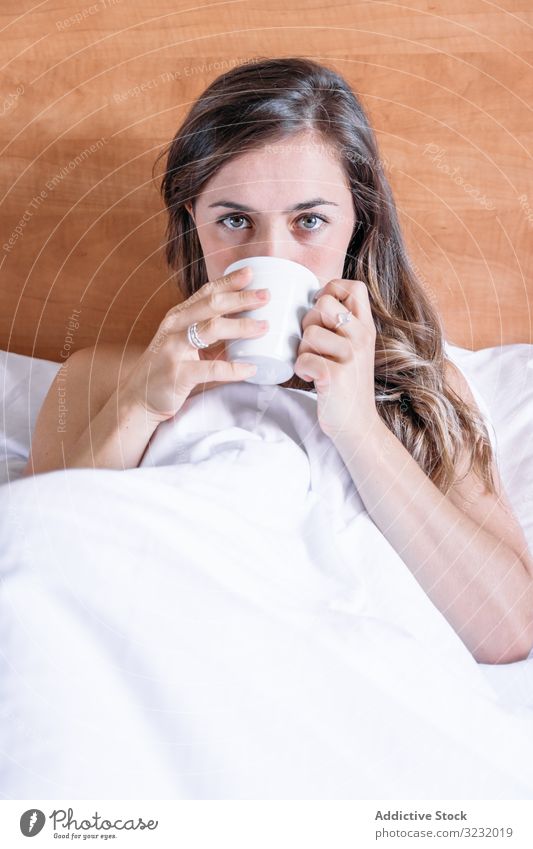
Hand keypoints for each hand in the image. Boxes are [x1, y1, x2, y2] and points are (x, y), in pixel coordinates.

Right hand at [119, 266, 269, 422]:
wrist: (138, 397)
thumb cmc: (167, 367)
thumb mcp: (183, 342)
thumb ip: (207, 331)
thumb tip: (246, 323)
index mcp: (178, 316)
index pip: (205, 293)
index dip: (228, 281)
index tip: (250, 272)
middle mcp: (175, 327)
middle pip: (211, 305)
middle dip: (241, 298)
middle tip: (266, 295)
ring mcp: (175, 349)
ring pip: (211, 330)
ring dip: (241, 327)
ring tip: (264, 327)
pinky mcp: (178, 374)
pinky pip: (211, 368)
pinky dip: (234, 369)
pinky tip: (251, 369)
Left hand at [293, 278, 377, 440]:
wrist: (357, 425)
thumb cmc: (347, 384)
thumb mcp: (354, 349)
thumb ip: (342, 326)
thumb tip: (313, 299)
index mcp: (366, 328)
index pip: (354, 287)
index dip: (331, 289)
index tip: (321, 307)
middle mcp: (362, 338)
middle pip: (323, 304)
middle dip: (309, 321)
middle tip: (314, 343)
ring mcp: (351, 356)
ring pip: (309, 333)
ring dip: (302, 350)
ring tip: (313, 363)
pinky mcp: (336, 375)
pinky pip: (303, 359)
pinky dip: (300, 369)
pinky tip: (311, 378)